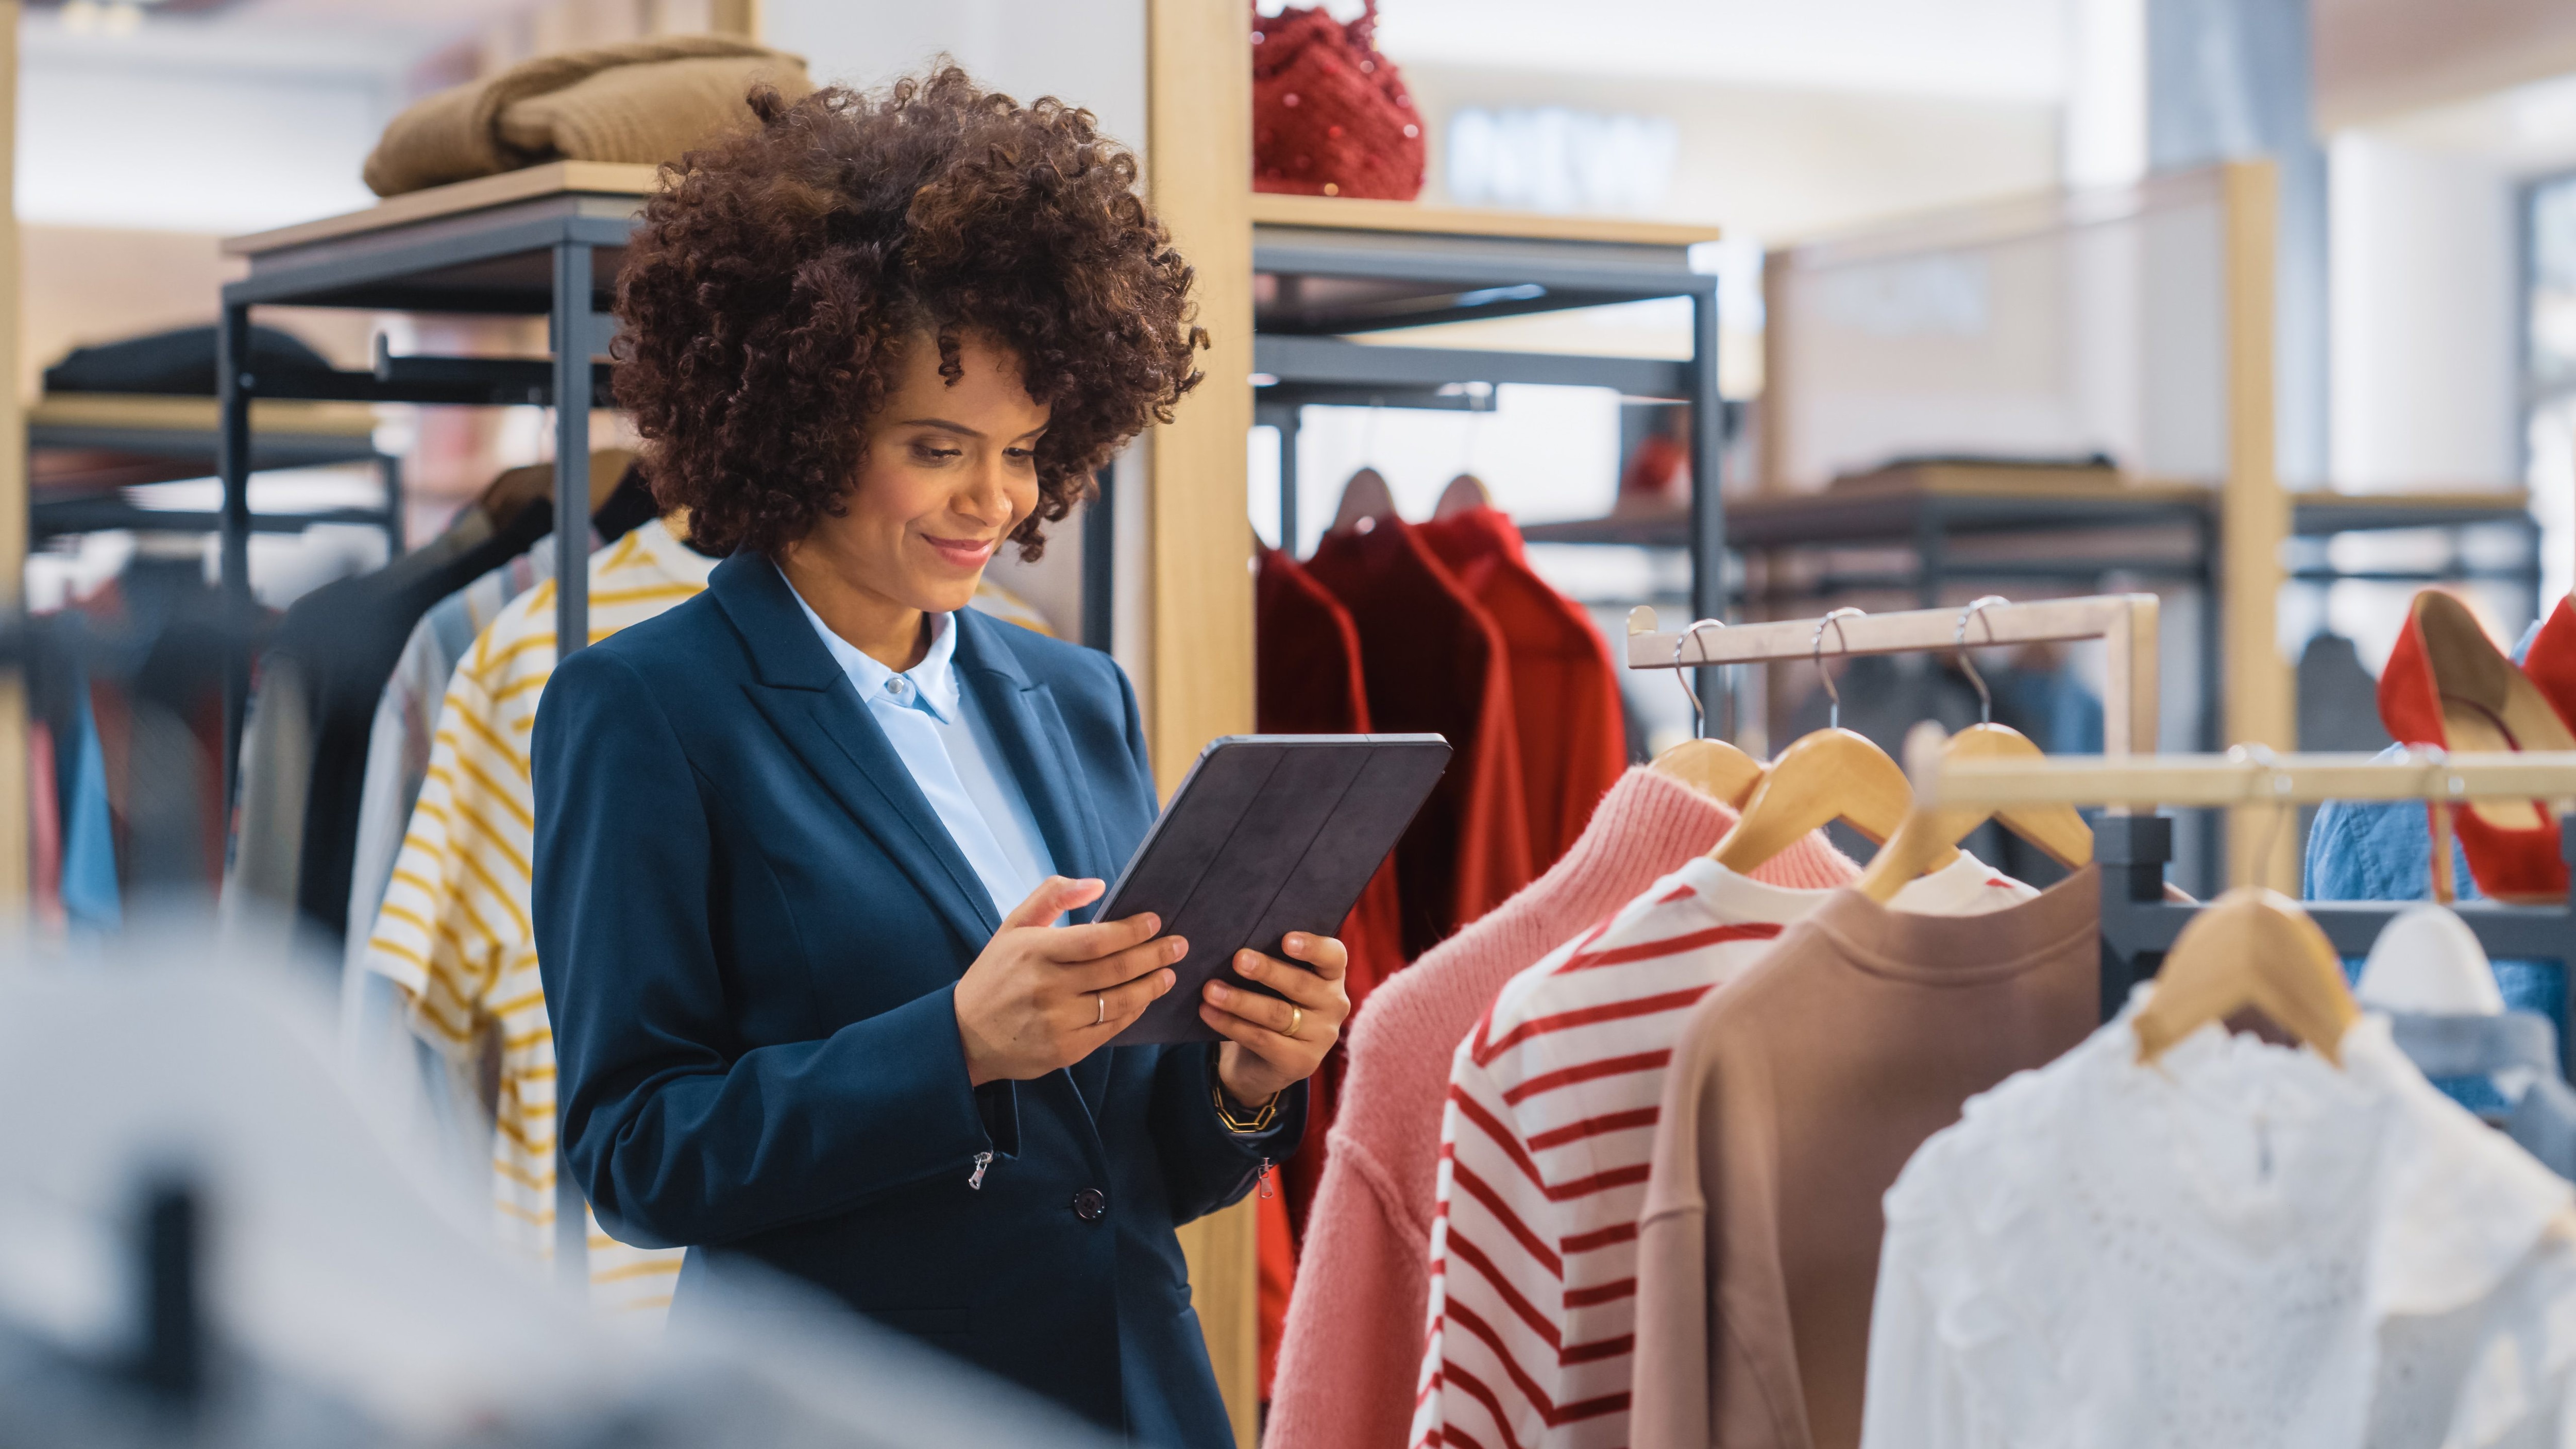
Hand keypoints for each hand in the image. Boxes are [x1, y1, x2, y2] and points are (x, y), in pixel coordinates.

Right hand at [954, 876, 1183, 1085]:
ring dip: (1151, 986)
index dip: (1131, 931)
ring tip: (1169, 972)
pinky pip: (1110, 1029)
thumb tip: (1097, 884)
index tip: (1156, 921)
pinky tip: (1145, 999)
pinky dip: (1132, 1012)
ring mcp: (1057, 1022)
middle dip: (1154, 955)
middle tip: (1179, 945)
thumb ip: (1052, 896)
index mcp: (1034, 952)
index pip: (1095, 940)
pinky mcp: (1065, 1050)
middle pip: (1115, 971)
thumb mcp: (1013, 926)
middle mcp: (1046, 988)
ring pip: (1118, 1002)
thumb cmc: (995, 974)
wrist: (965, 1035)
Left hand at [1202, 932, 1350, 1108]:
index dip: (1312, 946)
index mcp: (1331, 976)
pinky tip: (1208, 1013)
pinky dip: (1231, 1025)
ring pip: (1278, 1013)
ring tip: (1210, 990)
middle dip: (1266, 970)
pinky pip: (1262, 1039)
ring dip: (1240, 1000)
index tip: (1285, 940)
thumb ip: (1270, 960)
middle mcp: (1334, 1005)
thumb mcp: (1276, 982)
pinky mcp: (1301, 1062)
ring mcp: (1322, 1037)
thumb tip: (1235, 941)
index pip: (1333, 956)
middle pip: (1301, 984)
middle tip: (1238, 959)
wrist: (1263, 1061)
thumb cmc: (1270, 1003)